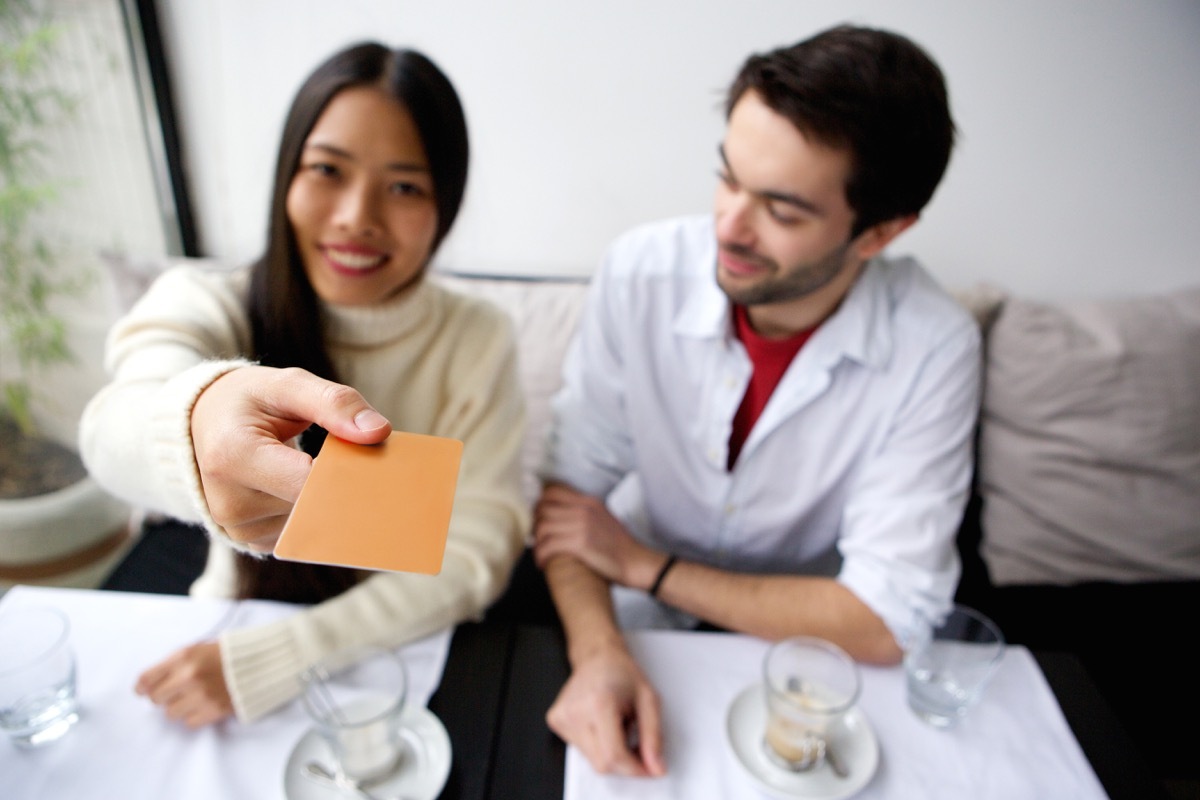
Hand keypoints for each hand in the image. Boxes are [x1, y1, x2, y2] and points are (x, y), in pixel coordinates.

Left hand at [135, 642, 233, 726]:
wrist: (258, 663)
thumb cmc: (224, 655)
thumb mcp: (195, 650)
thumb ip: (172, 665)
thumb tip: (147, 685)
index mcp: (183, 657)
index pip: (146, 678)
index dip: (141, 687)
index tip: (143, 691)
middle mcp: (188, 676)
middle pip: (156, 699)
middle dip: (163, 696)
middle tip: (175, 692)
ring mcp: (201, 695)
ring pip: (171, 713)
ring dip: (179, 707)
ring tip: (192, 698)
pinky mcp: (212, 710)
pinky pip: (189, 722)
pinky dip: (194, 716)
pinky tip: (203, 705)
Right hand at [190, 366, 390, 550]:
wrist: (201, 426)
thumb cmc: (248, 402)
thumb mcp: (287, 385)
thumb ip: (334, 404)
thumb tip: (378, 432)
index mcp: (233, 456)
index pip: (308, 482)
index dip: (346, 472)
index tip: (373, 458)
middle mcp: (229, 502)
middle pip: (313, 508)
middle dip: (344, 488)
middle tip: (361, 462)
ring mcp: (238, 529)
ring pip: (312, 525)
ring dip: (330, 502)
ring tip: (325, 471)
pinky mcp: (251, 542)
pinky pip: (301, 535)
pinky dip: (315, 514)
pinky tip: (313, 490)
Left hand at [533, 484, 661, 588]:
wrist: (636, 562)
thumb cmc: (620, 546)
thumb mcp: (604, 518)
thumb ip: (586, 513)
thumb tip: (565, 515)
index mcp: (589, 501)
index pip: (552, 492)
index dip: (539, 505)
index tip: (539, 519)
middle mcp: (584, 509)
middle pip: (542, 509)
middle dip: (535, 525)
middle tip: (537, 539)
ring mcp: (581, 525)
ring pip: (542, 528)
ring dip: (536, 543)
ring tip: (540, 554)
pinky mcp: (579, 544)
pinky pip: (547, 546)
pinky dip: (541, 556)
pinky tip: (543, 564)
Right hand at [546, 639, 665, 776]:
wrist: (597, 657)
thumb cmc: (621, 673)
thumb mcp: (649, 700)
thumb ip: (654, 737)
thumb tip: (655, 767)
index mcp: (599, 703)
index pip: (614, 755)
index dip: (635, 768)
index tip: (648, 767)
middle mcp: (575, 712)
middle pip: (602, 764)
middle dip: (624, 762)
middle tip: (635, 744)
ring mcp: (562, 718)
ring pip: (592, 760)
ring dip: (610, 752)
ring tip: (616, 726)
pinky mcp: (555, 722)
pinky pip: (581, 750)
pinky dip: (597, 745)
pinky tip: (601, 725)